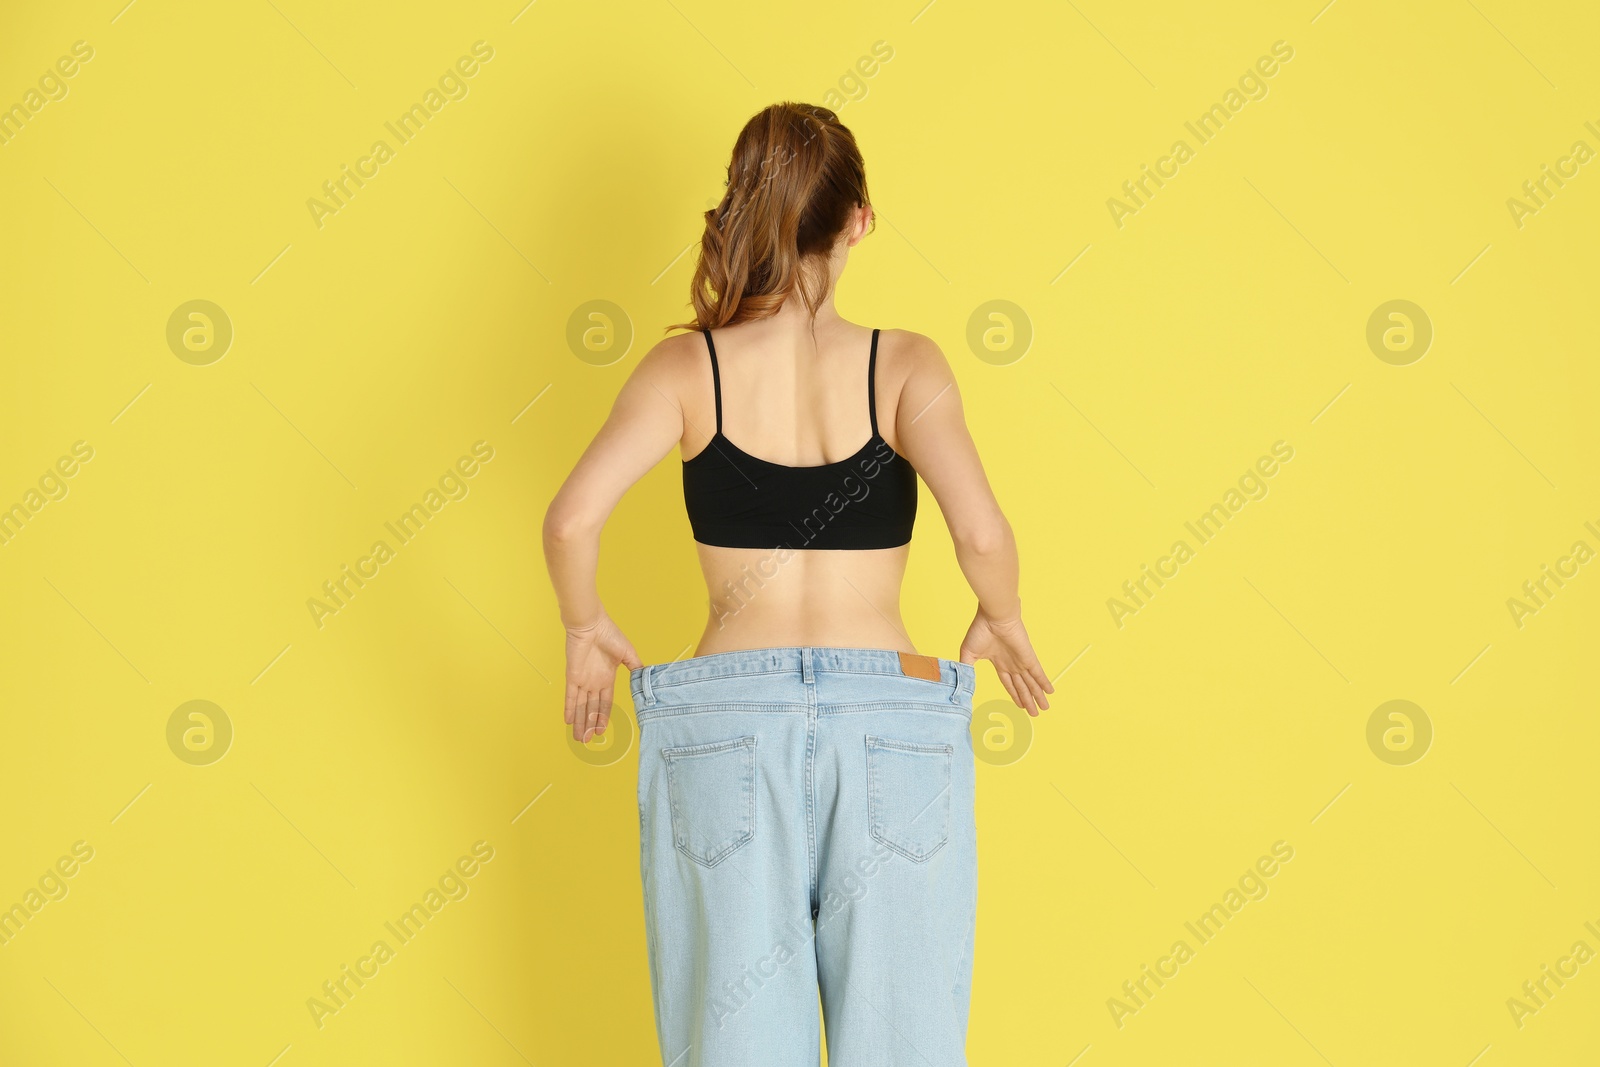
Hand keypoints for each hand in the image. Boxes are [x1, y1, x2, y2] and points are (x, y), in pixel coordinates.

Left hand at [563, 609, 642, 742]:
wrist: (591, 624)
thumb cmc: (610, 634)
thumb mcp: (628, 653)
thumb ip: (635, 667)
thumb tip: (645, 680)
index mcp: (607, 678)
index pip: (605, 703)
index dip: (603, 717)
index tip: (601, 731)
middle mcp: (594, 682)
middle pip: (591, 709)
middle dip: (589, 725)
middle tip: (587, 740)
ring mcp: (583, 680)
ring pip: (581, 707)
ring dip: (579, 722)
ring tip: (579, 738)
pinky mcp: (572, 676)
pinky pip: (570, 697)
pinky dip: (569, 709)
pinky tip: (567, 721)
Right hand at [959, 607, 1052, 715]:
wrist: (992, 616)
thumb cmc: (980, 630)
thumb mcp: (968, 654)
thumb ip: (967, 670)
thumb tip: (962, 685)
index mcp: (999, 662)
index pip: (1009, 683)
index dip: (1014, 694)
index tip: (1020, 705)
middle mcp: (1012, 663)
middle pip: (1022, 686)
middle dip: (1027, 700)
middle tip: (1034, 713)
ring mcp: (1021, 661)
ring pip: (1031, 683)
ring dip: (1037, 696)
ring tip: (1044, 708)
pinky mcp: (1028, 658)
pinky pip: (1038, 674)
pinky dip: (1044, 683)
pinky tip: (1050, 692)